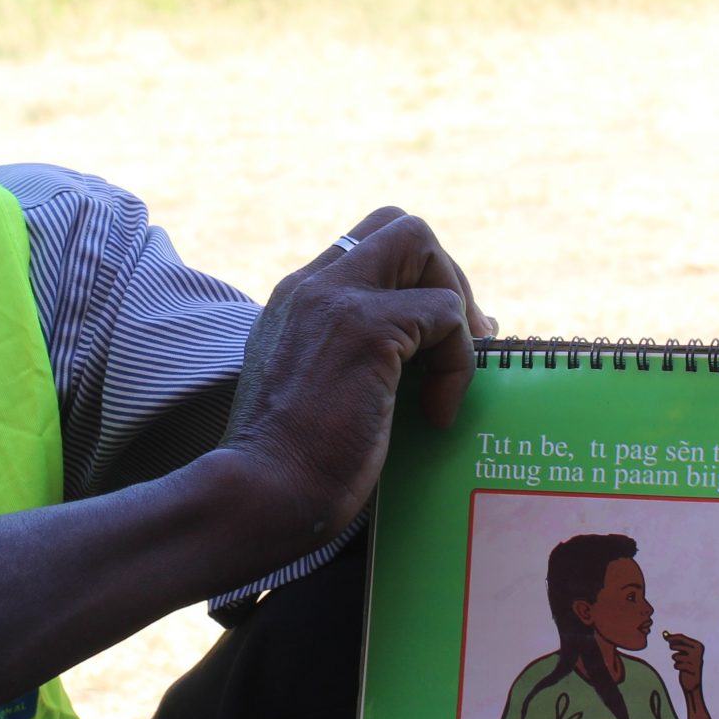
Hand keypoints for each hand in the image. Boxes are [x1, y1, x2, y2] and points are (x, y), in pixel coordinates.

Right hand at [215, 212, 490, 573]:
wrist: (260, 493)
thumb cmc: (287, 467)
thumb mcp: (310, 390)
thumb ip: (345, 357)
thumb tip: (418, 354)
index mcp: (296, 300)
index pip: (365, 248)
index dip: (413, 281)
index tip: (430, 340)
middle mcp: (313, 286)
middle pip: (399, 225)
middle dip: (444, 275)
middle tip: (458, 339)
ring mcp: (339, 302)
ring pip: (423, 248)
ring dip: (456, 313)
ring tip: (450, 378)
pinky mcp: (369, 331)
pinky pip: (446, 313)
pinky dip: (457, 362)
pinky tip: (437, 412)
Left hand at [664, 630, 705, 693]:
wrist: (693, 681)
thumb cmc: (686, 663)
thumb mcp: (682, 650)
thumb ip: (673, 641)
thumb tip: (664, 633)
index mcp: (698, 645)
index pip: (681, 637)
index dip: (671, 637)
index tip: (665, 637)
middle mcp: (698, 652)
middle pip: (677, 645)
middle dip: (673, 647)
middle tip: (675, 651)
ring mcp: (695, 660)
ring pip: (675, 656)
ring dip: (676, 660)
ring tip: (682, 663)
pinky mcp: (691, 669)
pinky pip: (676, 665)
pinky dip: (677, 667)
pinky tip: (682, 669)